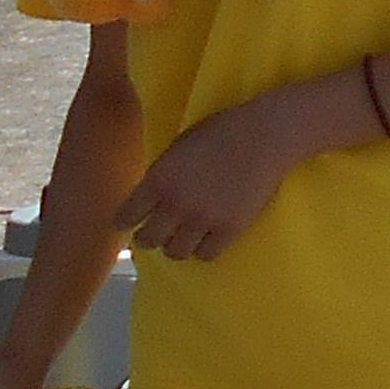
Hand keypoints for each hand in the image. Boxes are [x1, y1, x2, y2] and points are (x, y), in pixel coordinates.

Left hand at [127, 96, 307, 261]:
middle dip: (148, 238)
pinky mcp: (229, 228)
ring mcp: (204, 218)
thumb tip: (148, 201)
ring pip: (175, 252)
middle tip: (154, 233)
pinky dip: (202, 249)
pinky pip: (205, 255)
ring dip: (175, 245)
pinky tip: (206, 237)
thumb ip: (161, 176)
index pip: (127, 216)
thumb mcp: (178, 148)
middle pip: (148, 240)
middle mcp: (177, 202)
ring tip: (182, 237)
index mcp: (159, 178)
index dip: (124, 222)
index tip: (127, 224)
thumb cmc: (220, 133)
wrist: (265, 135)